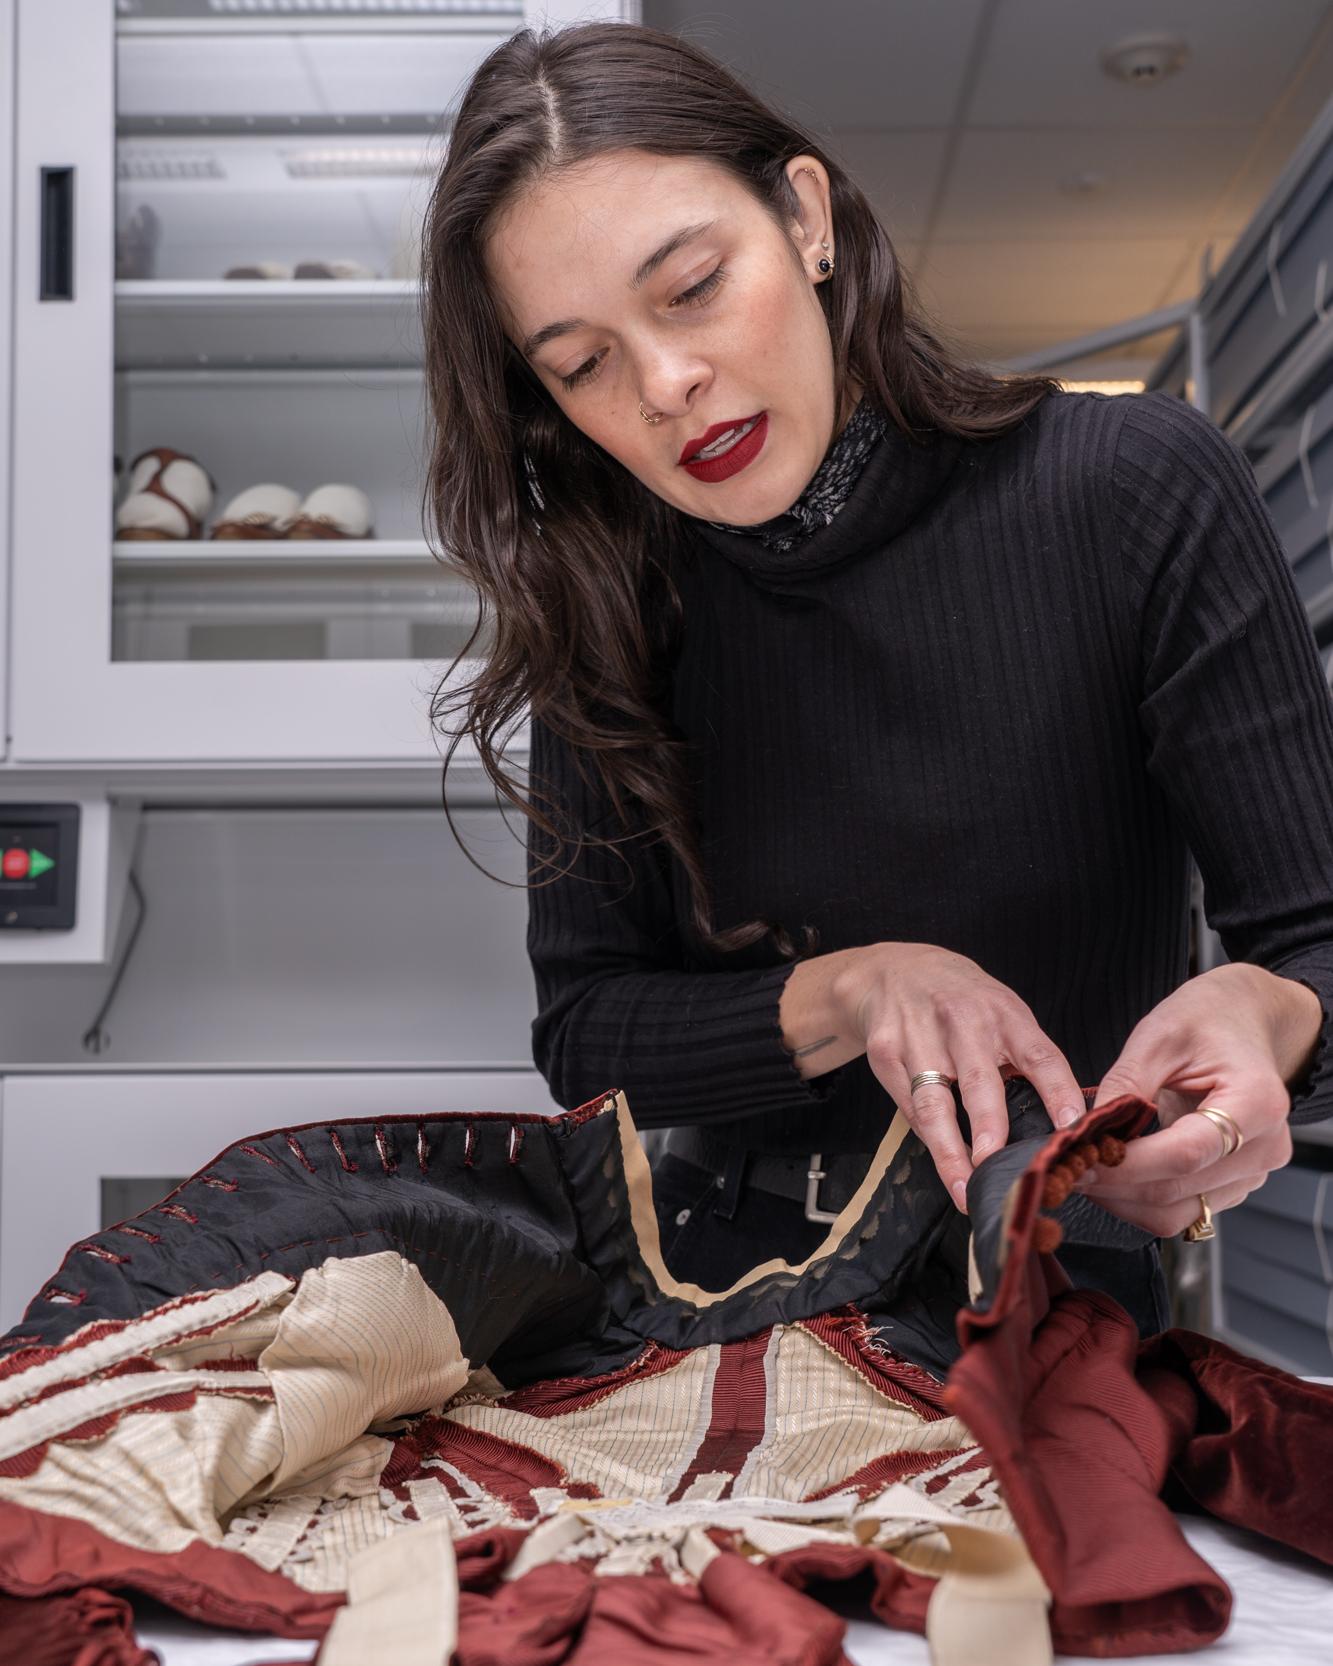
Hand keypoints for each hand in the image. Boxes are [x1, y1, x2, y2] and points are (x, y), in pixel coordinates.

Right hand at [832, 942, 1085, 1211]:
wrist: (892, 971)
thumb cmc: (960, 1001)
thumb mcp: (1001, 1013)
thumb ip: (1024, 1058)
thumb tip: (1056, 1121)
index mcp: (1004, 1013)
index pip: (1039, 1054)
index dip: (1058, 1091)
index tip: (1073, 1127)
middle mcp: (962, 1021)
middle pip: (979, 1080)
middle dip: (990, 1127)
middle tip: (1000, 1167)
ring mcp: (919, 1035)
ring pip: (934, 1102)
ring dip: (950, 1151)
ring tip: (965, 1188)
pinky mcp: (885, 1052)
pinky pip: (908, 1105)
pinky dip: (927, 1138)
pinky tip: (943, 1162)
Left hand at [1078, 963, 1319, 1234]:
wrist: (1240, 1021)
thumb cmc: (1205, 1021)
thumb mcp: (1158, 1037)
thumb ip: (1125, 1087)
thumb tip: (1086, 1130)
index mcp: (1256, 1103)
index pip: (1185, 1153)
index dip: (1126, 1164)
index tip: (1081, 1158)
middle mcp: (1264, 1147)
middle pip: (1178, 1191)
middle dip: (1114, 1184)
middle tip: (1066, 1167)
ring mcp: (1252, 1172)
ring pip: (1178, 1212)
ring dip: (1123, 1199)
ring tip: (1084, 1170)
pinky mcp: (1233, 1185)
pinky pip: (1183, 1210)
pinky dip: (1141, 1199)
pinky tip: (1113, 1174)